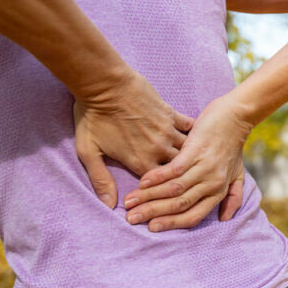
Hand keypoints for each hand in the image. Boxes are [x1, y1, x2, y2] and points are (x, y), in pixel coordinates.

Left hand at [72, 71, 194, 207]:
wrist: (104, 82)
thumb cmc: (93, 116)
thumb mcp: (88, 151)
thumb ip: (100, 180)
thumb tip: (108, 206)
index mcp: (140, 162)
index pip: (160, 187)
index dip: (163, 192)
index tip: (165, 195)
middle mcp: (158, 150)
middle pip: (178, 171)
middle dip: (182, 178)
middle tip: (186, 182)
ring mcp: (167, 131)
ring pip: (187, 151)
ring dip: (190, 158)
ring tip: (196, 164)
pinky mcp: (170, 114)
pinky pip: (189, 127)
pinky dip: (193, 133)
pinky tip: (198, 138)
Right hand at [121, 94, 254, 230]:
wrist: (236, 116)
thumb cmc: (233, 145)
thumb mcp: (238, 174)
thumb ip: (233, 196)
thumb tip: (225, 219)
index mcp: (218, 191)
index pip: (193, 216)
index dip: (171, 223)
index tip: (151, 228)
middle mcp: (211, 183)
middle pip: (179, 205)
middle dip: (153, 213)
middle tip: (131, 218)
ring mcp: (204, 167)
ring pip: (173, 189)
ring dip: (149, 197)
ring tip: (130, 202)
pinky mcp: (196, 151)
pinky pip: (173, 169)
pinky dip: (156, 177)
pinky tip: (142, 182)